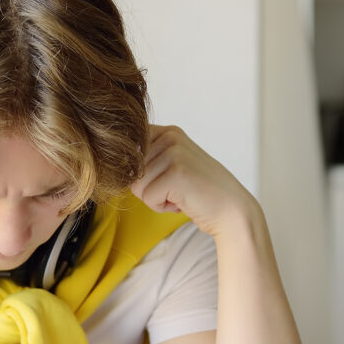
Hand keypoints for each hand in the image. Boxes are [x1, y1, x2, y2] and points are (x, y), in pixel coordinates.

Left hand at [130, 124, 256, 238]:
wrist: (232, 211)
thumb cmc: (201, 193)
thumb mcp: (174, 165)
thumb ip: (148, 158)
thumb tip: (111, 164)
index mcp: (168, 131)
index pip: (128, 152)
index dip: (140, 174)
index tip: (167, 180)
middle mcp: (171, 137)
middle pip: (129, 170)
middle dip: (148, 188)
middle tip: (177, 190)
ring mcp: (174, 153)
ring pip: (136, 185)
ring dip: (156, 199)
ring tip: (181, 195)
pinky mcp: (176, 173)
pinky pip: (148, 198)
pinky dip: (162, 207)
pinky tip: (183, 202)